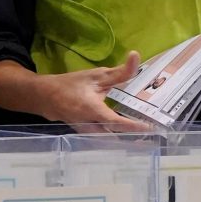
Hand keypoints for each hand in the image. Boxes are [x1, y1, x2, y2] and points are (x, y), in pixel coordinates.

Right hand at [0, 54, 147, 132]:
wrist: (45, 97)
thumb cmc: (71, 85)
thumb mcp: (95, 76)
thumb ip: (118, 72)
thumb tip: (136, 57)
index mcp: (92, 110)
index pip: (116, 122)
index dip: (133, 126)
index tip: (151, 128)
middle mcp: (90, 126)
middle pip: (116, 139)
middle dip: (135, 142)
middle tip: (154, 141)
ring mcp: (88, 134)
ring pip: (111, 143)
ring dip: (128, 144)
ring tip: (147, 143)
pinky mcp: (88, 136)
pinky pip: (105, 142)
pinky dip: (118, 142)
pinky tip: (131, 141)